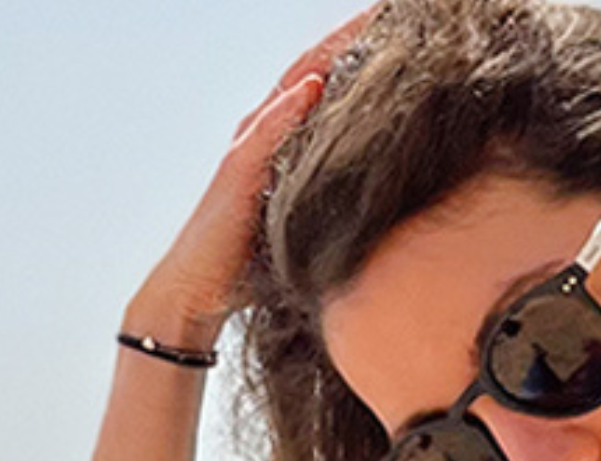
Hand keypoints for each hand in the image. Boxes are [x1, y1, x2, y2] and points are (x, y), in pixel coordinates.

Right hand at [127, 9, 377, 353]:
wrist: (195, 292)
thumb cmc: (251, 259)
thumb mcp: (306, 213)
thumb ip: (335, 186)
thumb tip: (390, 182)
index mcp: (284, 138)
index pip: (328, 79)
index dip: (364, 50)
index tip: (405, 26)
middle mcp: (265, 132)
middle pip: (314, 67)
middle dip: (353, 36)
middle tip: (396, 9)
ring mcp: (248, 149)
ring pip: (292, 87)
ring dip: (327, 55)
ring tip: (367, 26)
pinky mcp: (235, 175)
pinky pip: (263, 135)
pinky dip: (288, 109)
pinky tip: (314, 86)